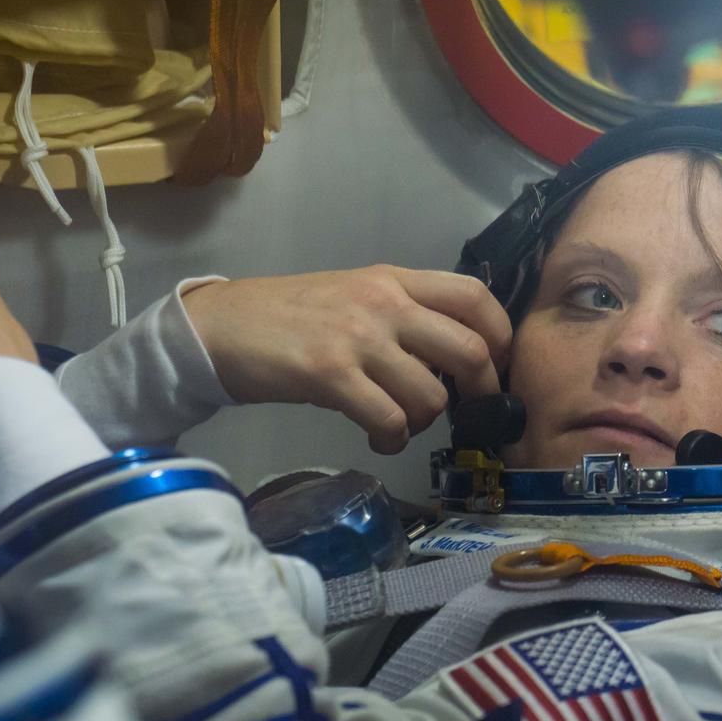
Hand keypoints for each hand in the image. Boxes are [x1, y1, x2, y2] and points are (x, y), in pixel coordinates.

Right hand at [182, 266, 511, 453]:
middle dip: (480, 390)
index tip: (498, 364)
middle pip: (470, 350)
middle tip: (469, 409)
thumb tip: (454, 354)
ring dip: (424, 422)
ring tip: (400, 424)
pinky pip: (390, 420)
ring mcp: (358, 338)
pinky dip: (392, 440)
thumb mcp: (354, 294)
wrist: (220, 326)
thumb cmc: (289, 315)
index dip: (501, 335)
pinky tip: (378, 439)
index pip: (473, 296)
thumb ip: (403, 313)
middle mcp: (384, 303)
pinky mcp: (331, 374)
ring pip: (432, 395)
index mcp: (394, 280)